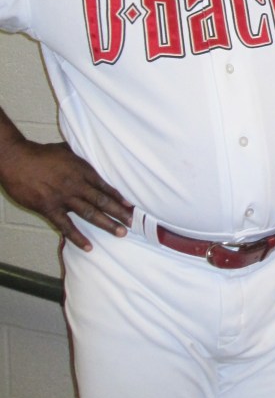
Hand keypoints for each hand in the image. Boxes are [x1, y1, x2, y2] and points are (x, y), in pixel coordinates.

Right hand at [0, 138, 132, 251]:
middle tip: (133, 223)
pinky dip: (78, 237)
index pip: (105, 186)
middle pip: (102, 201)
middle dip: (119, 212)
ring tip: (121, 233)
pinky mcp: (49, 208)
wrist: (17, 160)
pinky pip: (66, 226)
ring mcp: (64, 197)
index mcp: (82, 170)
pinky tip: (88, 246)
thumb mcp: (66, 150)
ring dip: (107, 224)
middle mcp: (77, 184)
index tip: (131, 206)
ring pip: (90, 213)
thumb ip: (81, 157)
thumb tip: (93, 156)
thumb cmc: (41, 154)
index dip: (119, 197)